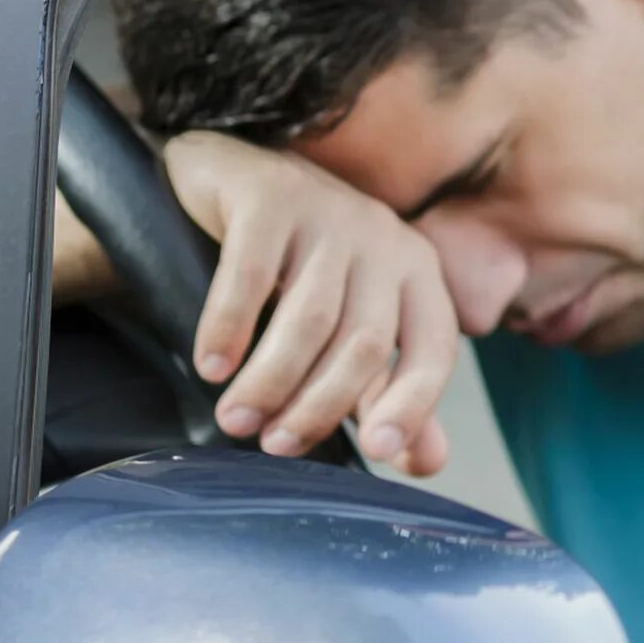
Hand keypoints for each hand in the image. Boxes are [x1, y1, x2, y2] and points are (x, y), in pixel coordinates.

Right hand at [163, 133, 455, 474]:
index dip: (413, 402)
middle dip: (318, 405)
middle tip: (271, 444)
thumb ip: (388, 393)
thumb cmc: (302, 270)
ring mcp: (330, 211)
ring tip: (234, 420)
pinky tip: (210, 366)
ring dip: (270, 380)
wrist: (235, 181)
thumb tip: (427, 461)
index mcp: (417, 273)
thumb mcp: (352, 329)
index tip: (377, 451)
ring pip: (309, 317)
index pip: (433, 347)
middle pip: (364, 341)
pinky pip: (251, 273)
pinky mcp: (271, 195)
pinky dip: (229, 326)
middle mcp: (384, 237)